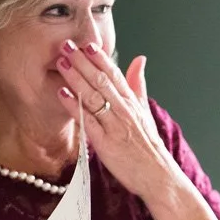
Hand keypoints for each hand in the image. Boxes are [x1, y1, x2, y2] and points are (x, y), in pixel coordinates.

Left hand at [55, 41, 176, 200]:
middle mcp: (124, 111)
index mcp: (133, 103)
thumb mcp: (145, 111)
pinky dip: (75, 106)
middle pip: (102, 82)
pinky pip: (88, 121)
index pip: (116, 75)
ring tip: (61, 62)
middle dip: (83, 62)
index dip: (101, 58)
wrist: (158, 176)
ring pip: (94, 97)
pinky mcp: (106, 144)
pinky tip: (62, 93)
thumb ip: (138, 85)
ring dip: (76, 78)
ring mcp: (115, 127)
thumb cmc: (149, 147)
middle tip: (66, 45)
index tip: (87, 43)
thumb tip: (139, 59)